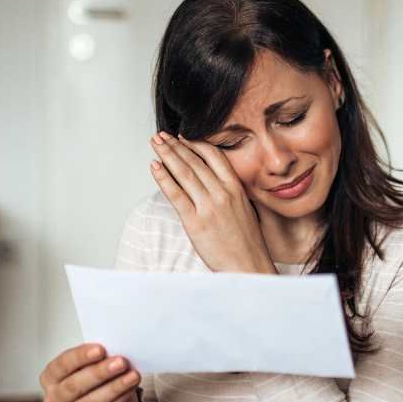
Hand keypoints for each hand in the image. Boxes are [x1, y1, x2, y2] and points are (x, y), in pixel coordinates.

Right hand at [39, 343, 142, 401]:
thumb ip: (93, 358)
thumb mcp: (86, 364)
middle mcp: (53, 399)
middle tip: (121, 362)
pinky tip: (130, 389)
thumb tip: (112, 351)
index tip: (101, 349)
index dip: (81, 357)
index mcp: (49, 377)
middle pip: (75, 386)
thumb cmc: (89, 377)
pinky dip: (119, 400)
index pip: (62, 365)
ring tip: (133, 376)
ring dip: (114, 388)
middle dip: (100, 373)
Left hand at [149, 131, 276, 273]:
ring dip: (166, 155)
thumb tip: (213, 182)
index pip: (213, 156)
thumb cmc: (246, 242)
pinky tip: (154, 166)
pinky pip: (175, 194)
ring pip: (184, 173)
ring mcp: (208, 206)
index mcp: (236, 188)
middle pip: (194, 161)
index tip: (182, 137)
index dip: (195, 144)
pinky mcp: (195, 221)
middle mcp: (222, 193)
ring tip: (154, 143)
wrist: (248, 266)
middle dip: (174, 145)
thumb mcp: (245, 209)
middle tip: (160, 135)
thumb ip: (229, 193)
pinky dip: (163, 178)